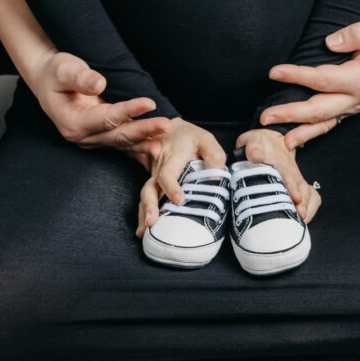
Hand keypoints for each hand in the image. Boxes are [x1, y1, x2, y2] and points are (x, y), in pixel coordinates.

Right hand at [27, 48, 172, 171]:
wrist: (48, 80)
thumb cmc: (56, 73)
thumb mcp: (64, 70)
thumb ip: (80, 77)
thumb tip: (99, 83)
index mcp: (73, 122)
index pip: (107, 118)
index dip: (129, 111)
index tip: (149, 103)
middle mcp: (83, 136)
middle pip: (118, 135)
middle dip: (144, 130)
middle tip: (166, 125)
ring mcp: (93, 139)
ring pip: (123, 143)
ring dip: (145, 141)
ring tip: (165, 140)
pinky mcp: (102, 136)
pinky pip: (123, 143)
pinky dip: (140, 145)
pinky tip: (157, 148)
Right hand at [135, 118, 227, 238]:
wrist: (172, 129)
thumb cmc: (190, 137)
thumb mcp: (205, 139)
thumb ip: (214, 155)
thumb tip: (216, 177)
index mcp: (172, 157)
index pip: (168, 173)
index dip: (172, 187)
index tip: (179, 200)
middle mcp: (159, 168)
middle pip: (150, 187)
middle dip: (149, 205)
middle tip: (151, 222)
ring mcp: (154, 176)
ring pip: (145, 195)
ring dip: (144, 213)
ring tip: (144, 232)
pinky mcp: (154, 183)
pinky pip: (147, 198)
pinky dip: (143, 213)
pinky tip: (143, 229)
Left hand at [232, 126, 322, 224]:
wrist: (268, 139)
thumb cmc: (258, 144)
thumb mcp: (251, 141)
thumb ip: (252, 147)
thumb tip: (255, 155)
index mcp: (278, 160)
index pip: (287, 173)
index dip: (292, 187)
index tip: (296, 198)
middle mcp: (291, 169)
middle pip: (301, 186)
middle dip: (303, 202)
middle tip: (301, 216)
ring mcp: (297, 177)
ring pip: (308, 192)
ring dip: (307, 206)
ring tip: (302, 220)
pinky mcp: (299, 184)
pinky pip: (311, 195)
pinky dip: (311, 206)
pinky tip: (304, 218)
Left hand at [259, 12, 359, 148]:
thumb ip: (357, 33)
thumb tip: (330, 43)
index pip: (323, 79)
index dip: (297, 76)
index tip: (274, 72)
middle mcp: (357, 97)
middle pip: (319, 109)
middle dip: (291, 113)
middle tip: (265, 115)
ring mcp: (354, 106)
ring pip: (324, 123)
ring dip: (299, 131)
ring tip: (279, 138)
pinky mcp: (350, 108)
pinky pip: (330, 124)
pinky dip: (312, 133)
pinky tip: (296, 139)